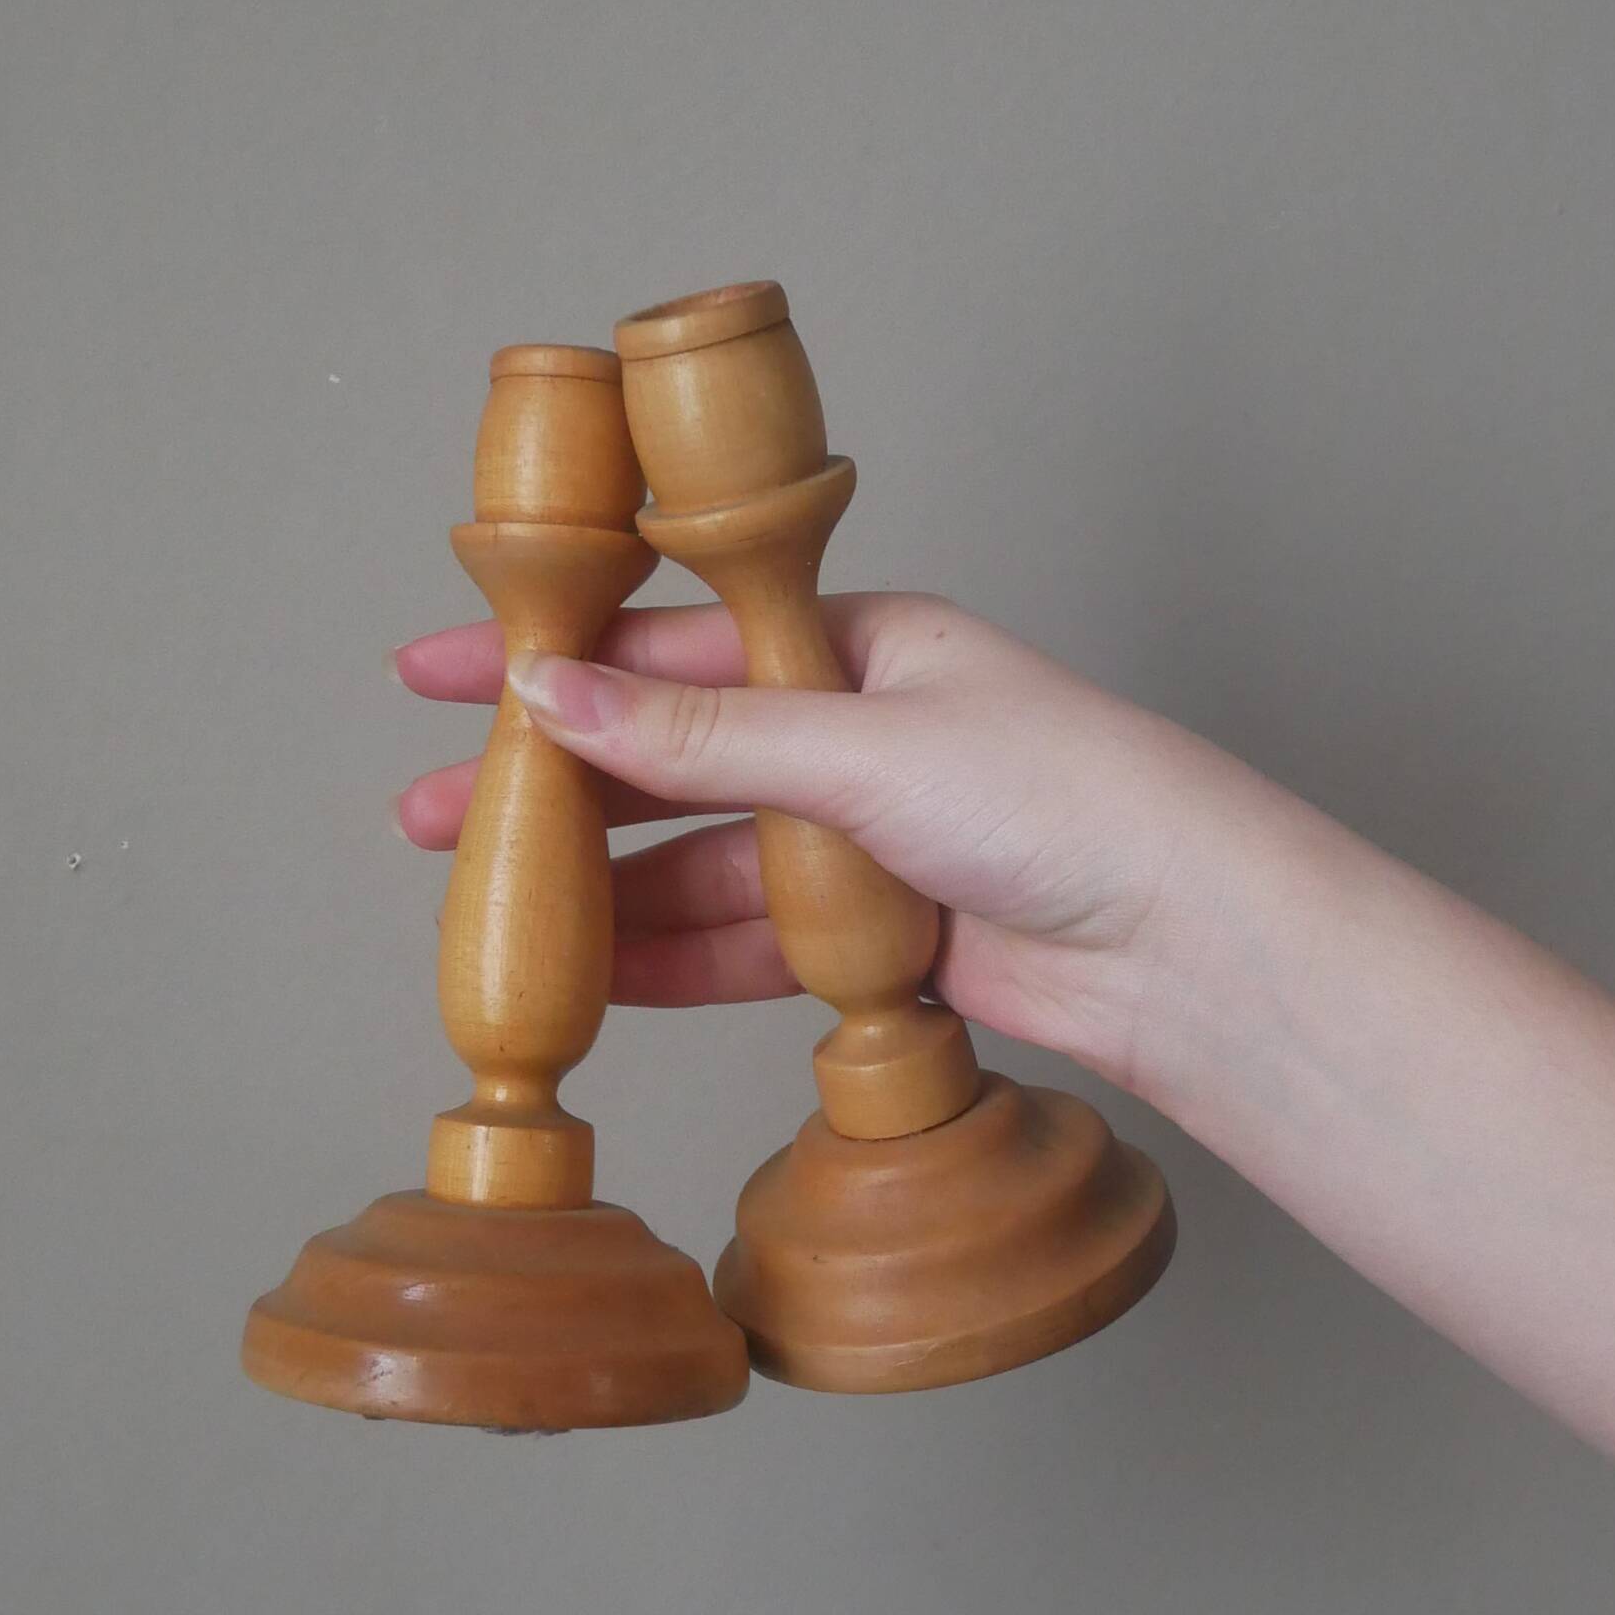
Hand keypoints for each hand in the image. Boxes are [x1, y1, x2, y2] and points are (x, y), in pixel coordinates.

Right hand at [391, 592, 1282, 1106]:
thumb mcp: (862, 745)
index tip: (445, 669)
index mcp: (865, 645)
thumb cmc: (1066, 799)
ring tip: (491, 910)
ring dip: (601, 887)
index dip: (559, 655)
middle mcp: (861, 735)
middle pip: (675, 759)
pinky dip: (672, 961)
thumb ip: (704, 736)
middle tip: (428, 816)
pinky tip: (591, 975)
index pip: (678, 639)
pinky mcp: (883, 941)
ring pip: (704, 862)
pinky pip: (751, 945)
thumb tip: (556, 694)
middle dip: (553, 787)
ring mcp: (868, 843)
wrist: (1186, 942)